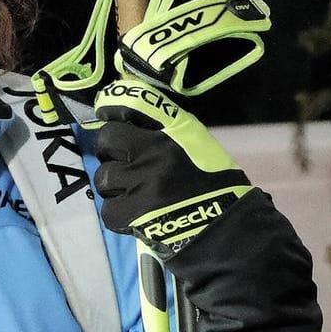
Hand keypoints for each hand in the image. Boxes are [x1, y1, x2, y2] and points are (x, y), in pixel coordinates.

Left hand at [88, 78, 253, 250]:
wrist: (225, 230)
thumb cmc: (217, 187)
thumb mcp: (201, 146)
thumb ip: (171, 131)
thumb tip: (135, 121)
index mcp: (176, 131)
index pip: (136, 102)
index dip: (114, 104)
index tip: (106, 110)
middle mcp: (155, 151)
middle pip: (108, 138)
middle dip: (110, 150)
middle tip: (124, 162)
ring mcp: (141, 182)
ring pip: (105, 175)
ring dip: (116, 186)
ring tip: (135, 194)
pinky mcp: (132, 212)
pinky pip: (109, 208)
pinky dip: (120, 214)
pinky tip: (139, 215)